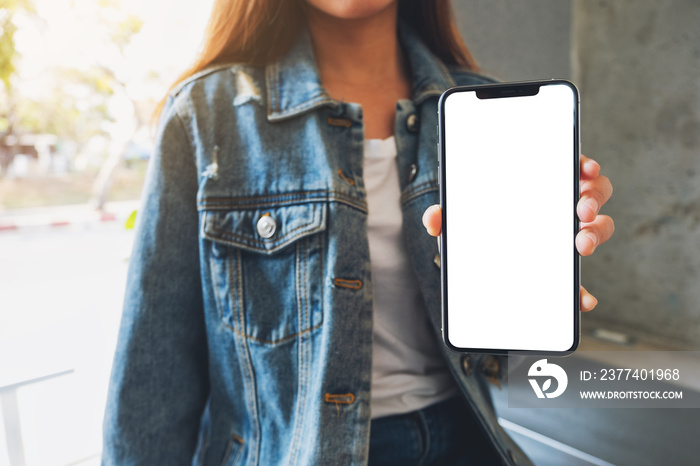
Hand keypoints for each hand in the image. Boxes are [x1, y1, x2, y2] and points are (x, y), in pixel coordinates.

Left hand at [422, 155, 613, 311]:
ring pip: (597, 227)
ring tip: (580, 245)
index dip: (583, 164)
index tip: (585, 168)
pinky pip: (579, 278)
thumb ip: (445, 215)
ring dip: (596, 233)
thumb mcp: (459, 219)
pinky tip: (583, 300)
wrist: (477, 268)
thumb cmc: (476, 227)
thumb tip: (433, 221)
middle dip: (593, 197)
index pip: (569, 166)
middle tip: (580, 210)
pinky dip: (583, 290)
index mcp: (540, 186)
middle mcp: (560, 207)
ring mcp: (566, 236)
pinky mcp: (562, 269)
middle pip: (593, 193)